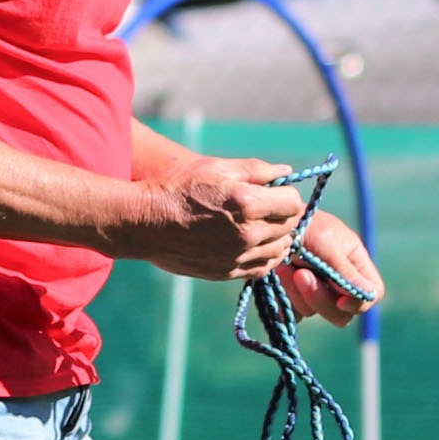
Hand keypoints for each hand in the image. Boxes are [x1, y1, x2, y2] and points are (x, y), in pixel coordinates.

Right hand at [130, 157, 305, 281]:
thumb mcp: (217, 167)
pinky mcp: (227, 272)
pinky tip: (253, 244)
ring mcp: (238, 256)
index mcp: (248, 203)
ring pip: (280, 250)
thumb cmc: (179, 188)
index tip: (276, 192)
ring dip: (277, 237)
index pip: (293, 203)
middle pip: (289, 227)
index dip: (287, 194)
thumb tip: (287, 173)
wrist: (145, 223)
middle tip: (268, 208)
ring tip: (262, 226)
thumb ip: (257, 170)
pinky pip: (261, 269)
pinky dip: (264, 256)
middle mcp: (248, 234)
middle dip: (283, 215)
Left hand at [281, 210, 382, 326]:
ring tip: (285, 267)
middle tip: (300, 275)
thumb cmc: (305, 225)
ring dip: (296, 292)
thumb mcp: (327, 243)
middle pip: (342, 314)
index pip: (373, 293)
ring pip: (313, 312)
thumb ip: (345, 271)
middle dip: (320, 299)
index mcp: (355, 264)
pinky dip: (284, 299)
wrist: (272, 223)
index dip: (359, 302)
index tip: (340, 301)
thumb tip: (370, 294)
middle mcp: (338, 282)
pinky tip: (279, 278)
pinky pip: (292, 313)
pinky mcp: (294, 297)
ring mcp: (316, 291)